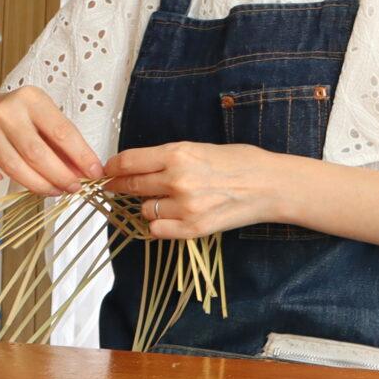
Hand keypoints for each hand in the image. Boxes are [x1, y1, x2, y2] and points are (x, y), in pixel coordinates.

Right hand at [0, 86, 99, 194]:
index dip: (81, 156)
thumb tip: (85, 171)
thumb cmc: (21, 116)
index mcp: (31, 99)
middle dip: (60, 175)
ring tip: (55, 190)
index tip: (95, 172)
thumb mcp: (45, 119)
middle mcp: (7, 113)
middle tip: (75, 187)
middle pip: (37, 153)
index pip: (62, 132)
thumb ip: (63, 144)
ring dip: (39, 184)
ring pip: (15, 166)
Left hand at [100, 141, 290, 239]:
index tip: (108, 171)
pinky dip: (161, 225)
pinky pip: (157, 230)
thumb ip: (169, 158)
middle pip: (131, 186)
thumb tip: (136, 166)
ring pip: (144, 210)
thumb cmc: (240, 162)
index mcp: (178, 153)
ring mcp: (184, 207)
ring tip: (169, 201)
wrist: (271, 186)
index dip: (112, 167)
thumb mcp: (201, 148)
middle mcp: (177, 180)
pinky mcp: (193, 229)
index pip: (128, 162)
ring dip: (149, 206)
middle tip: (115, 187)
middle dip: (119, 186)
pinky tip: (175, 217)